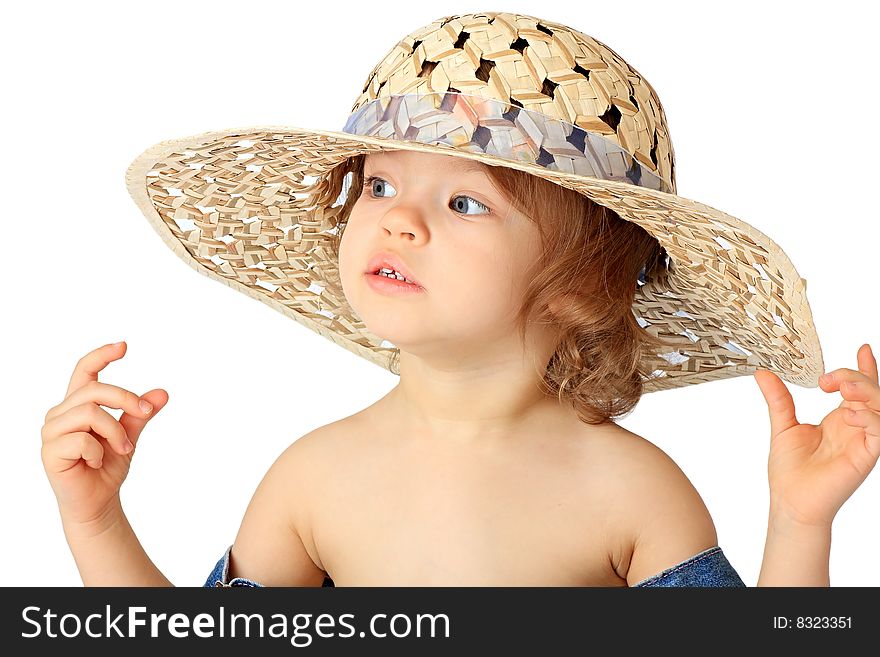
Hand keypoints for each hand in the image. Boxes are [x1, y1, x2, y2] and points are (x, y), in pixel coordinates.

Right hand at [41, 342, 168, 527]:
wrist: (99, 500)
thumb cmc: (108, 466)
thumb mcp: (129, 435)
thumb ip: (140, 414)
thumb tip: (163, 393)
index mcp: (77, 405)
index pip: (84, 371)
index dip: (101, 355)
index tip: (124, 346)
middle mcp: (61, 414)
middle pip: (95, 390)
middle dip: (127, 399)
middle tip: (146, 413)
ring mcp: (52, 432)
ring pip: (90, 413)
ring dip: (115, 432)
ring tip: (123, 448)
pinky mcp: (50, 452)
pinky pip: (82, 440)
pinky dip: (99, 452)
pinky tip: (96, 463)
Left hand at [753, 343, 879, 527]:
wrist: (789, 502)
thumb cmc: (789, 471)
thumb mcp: (783, 426)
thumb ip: (779, 399)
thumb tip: (763, 372)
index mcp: (840, 419)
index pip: (860, 388)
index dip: (865, 368)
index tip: (862, 347)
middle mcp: (856, 428)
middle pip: (873, 393)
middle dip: (856, 376)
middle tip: (828, 379)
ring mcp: (863, 442)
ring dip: (866, 392)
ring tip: (841, 388)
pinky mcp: (866, 457)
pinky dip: (869, 419)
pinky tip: (848, 415)